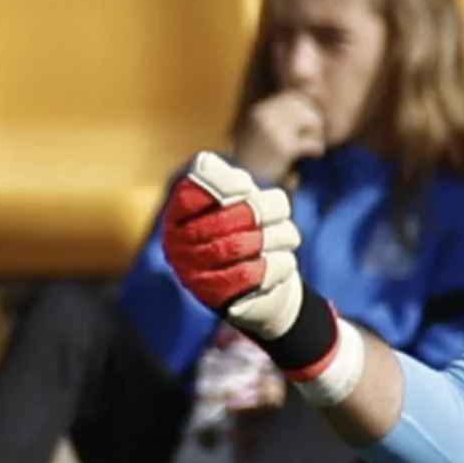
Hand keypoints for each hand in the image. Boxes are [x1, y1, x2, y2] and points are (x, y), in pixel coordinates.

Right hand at [162, 151, 305, 341]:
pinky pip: (258, 273)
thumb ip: (223, 181)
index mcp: (177, 220)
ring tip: (286, 236)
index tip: (246, 185)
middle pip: (228, 217)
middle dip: (264, 209)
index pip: (192, 192)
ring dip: (279, 236)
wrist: (261, 292)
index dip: (223, 184)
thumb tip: (206, 162)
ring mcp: (197, 276)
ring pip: (247, 244)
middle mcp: (179, 249)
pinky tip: (284, 260)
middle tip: (280, 211)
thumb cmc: (246, 235)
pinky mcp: (221, 300)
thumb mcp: (236, 203)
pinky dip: (281, 262)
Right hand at [233, 91, 327, 184]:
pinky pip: (310, 141)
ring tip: (315, 148)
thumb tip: (309, 111)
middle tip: (316, 137)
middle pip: (303, 106)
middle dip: (314, 120)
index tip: (310, 125)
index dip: (306, 109)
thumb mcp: (261, 137)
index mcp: (260, 112)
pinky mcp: (283, 148)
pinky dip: (316, 148)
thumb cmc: (254, 166)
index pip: (292, 97)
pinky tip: (315, 155)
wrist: (240, 188)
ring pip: (310, 119)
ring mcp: (274, 130)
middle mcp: (265, 116)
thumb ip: (279, 123)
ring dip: (317, 133)